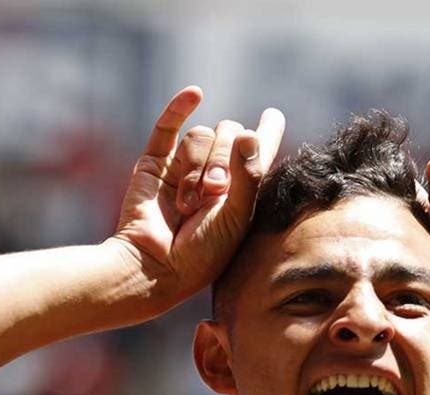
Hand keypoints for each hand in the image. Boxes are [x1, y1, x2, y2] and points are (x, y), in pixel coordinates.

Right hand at [111, 86, 284, 303]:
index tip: (274, 115)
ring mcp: (183, 167)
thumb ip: (247, 177)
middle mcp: (214, 173)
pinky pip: (169, 127)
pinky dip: (180, 107)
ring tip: (188, 203)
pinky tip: (195, 94)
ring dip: (196, 165)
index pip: (259, 151)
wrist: (155, 266)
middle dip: (222, 161)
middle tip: (212, 193)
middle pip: (229, 134)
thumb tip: (248, 132)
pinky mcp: (155, 163)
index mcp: (240, 189)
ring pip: (200, 135)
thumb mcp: (235, 219)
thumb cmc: (202, 253)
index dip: (268, 132)